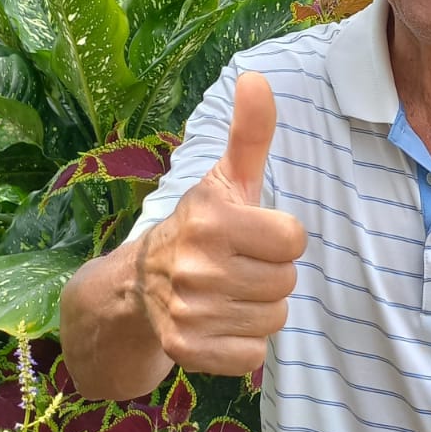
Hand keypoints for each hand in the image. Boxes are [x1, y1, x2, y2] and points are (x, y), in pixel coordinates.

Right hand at [138, 71, 305, 376]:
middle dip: (270, 274)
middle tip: (239, 265)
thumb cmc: (200, 226)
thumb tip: (257, 77)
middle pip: (285, 282)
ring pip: (273, 319)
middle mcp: (196, 266)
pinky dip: (244, 343)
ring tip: (229, 292)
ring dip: (258, 308)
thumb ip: (250, 132)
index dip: (280, 238)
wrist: (137, 284)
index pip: (293, 240)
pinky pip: (253, 355)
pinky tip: (221, 322)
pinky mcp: (186, 350)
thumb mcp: (225, 179)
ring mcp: (188, 311)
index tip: (253, 234)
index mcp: (211, 219)